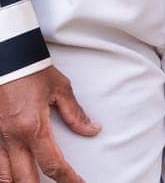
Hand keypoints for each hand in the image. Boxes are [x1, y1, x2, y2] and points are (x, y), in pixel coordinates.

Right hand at [0, 66, 97, 182]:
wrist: (6, 57)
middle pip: (24, 178)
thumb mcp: (60, 89)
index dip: (67, 178)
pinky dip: (3, 174)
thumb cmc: (31, 70)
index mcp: (32, 128)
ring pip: (3, 176)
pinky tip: (11, 177)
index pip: (52, 163)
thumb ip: (74, 114)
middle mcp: (12, 138)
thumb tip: (92, 130)